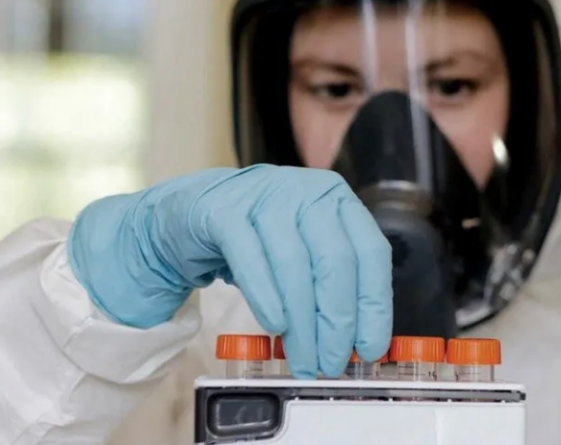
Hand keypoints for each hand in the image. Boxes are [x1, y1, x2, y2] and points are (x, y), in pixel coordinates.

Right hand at [68, 164, 392, 377]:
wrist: (187, 217)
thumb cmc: (254, 241)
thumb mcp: (301, 255)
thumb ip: (328, 288)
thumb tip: (356, 341)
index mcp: (334, 200)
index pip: (370, 252)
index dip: (373, 305)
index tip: (369, 347)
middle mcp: (305, 190)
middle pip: (334, 261)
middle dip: (336, 322)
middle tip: (331, 361)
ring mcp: (264, 195)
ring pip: (295, 265)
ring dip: (302, 323)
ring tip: (303, 359)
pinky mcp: (224, 211)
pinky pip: (251, 259)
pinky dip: (267, 298)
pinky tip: (276, 327)